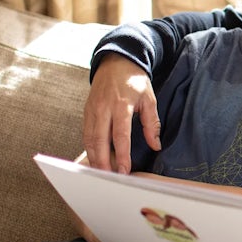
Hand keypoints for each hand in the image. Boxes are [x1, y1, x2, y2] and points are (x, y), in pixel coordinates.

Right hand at [83, 56, 159, 172]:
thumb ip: (152, 123)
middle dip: (103, 162)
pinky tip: (94, 159)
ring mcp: (92, 110)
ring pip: (90, 139)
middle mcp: (104, 109)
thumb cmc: (134, 81)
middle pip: (100, 141)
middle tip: (109, 178)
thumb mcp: (149, 98)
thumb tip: (155, 145)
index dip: (122, 155)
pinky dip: (89, 149)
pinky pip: (85, 134)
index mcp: (121, 105)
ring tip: (101, 174)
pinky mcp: (86, 112)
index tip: (124, 171)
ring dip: (94, 158)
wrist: (116, 62)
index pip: (121, 135)